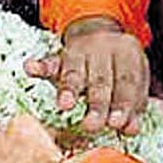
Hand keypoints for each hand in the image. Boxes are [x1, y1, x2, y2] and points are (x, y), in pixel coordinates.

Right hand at [24, 16, 148, 134]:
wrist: (99, 32)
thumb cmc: (119, 65)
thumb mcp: (132, 79)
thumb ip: (133, 105)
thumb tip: (130, 129)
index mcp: (128, 53)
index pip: (128, 82)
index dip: (123, 104)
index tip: (117, 124)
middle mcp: (104, 49)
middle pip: (101, 80)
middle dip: (97, 104)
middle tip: (92, 125)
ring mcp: (81, 51)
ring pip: (75, 73)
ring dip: (69, 90)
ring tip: (64, 105)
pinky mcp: (60, 54)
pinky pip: (50, 61)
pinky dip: (39, 66)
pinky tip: (30, 68)